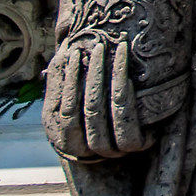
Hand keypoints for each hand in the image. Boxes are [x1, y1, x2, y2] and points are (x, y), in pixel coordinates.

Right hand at [44, 36, 150, 162]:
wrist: (129, 142)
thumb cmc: (94, 112)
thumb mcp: (75, 100)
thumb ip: (63, 84)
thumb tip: (57, 59)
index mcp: (66, 139)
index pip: (66, 110)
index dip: (69, 80)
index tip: (74, 53)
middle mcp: (89, 149)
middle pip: (90, 109)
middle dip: (95, 73)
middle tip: (99, 46)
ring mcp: (113, 150)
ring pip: (113, 110)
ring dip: (114, 77)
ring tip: (119, 49)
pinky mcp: (138, 145)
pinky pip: (129, 122)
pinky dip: (127, 96)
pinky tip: (130, 76)